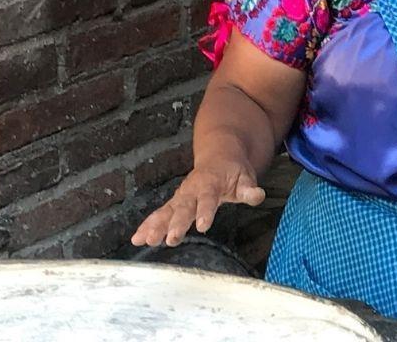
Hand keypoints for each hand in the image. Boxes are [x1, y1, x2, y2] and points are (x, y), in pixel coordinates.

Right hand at [130, 159, 265, 246]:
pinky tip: (138, 238)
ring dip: (156, 225)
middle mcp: (192, 189)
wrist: (219, 155)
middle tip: (170, 239)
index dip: (205, 211)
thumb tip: (258, 195)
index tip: (203, 226)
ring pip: (167, 211)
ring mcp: (182, 196)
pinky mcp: (175, 203)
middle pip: (183, 207)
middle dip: (176, 223)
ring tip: (145, 240)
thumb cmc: (233, 170)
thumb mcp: (245, 177)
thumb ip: (249, 189)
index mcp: (211, 183)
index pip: (208, 198)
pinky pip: (160, 214)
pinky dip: (148, 225)